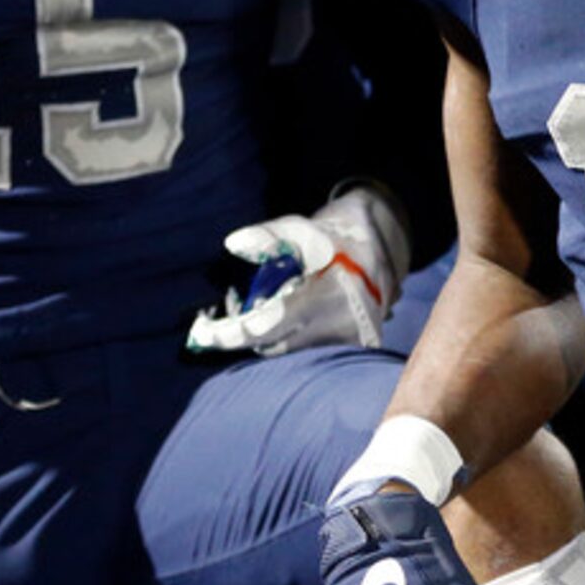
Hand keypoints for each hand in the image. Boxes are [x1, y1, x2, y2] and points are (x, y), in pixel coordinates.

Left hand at [189, 182, 407, 356]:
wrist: (384, 252)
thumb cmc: (335, 239)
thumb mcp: (302, 230)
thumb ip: (269, 237)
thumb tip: (234, 244)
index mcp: (324, 297)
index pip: (266, 327)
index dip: (229, 334)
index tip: (200, 334)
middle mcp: (339, 326)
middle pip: (273, 346)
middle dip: (247, 333)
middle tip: (234, 311)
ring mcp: (350, 342)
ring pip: (290, 354)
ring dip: (270, 338)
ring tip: (264, 311)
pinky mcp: (357, 349)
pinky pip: (310, 355)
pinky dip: (292, 341)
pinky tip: (289, 321)